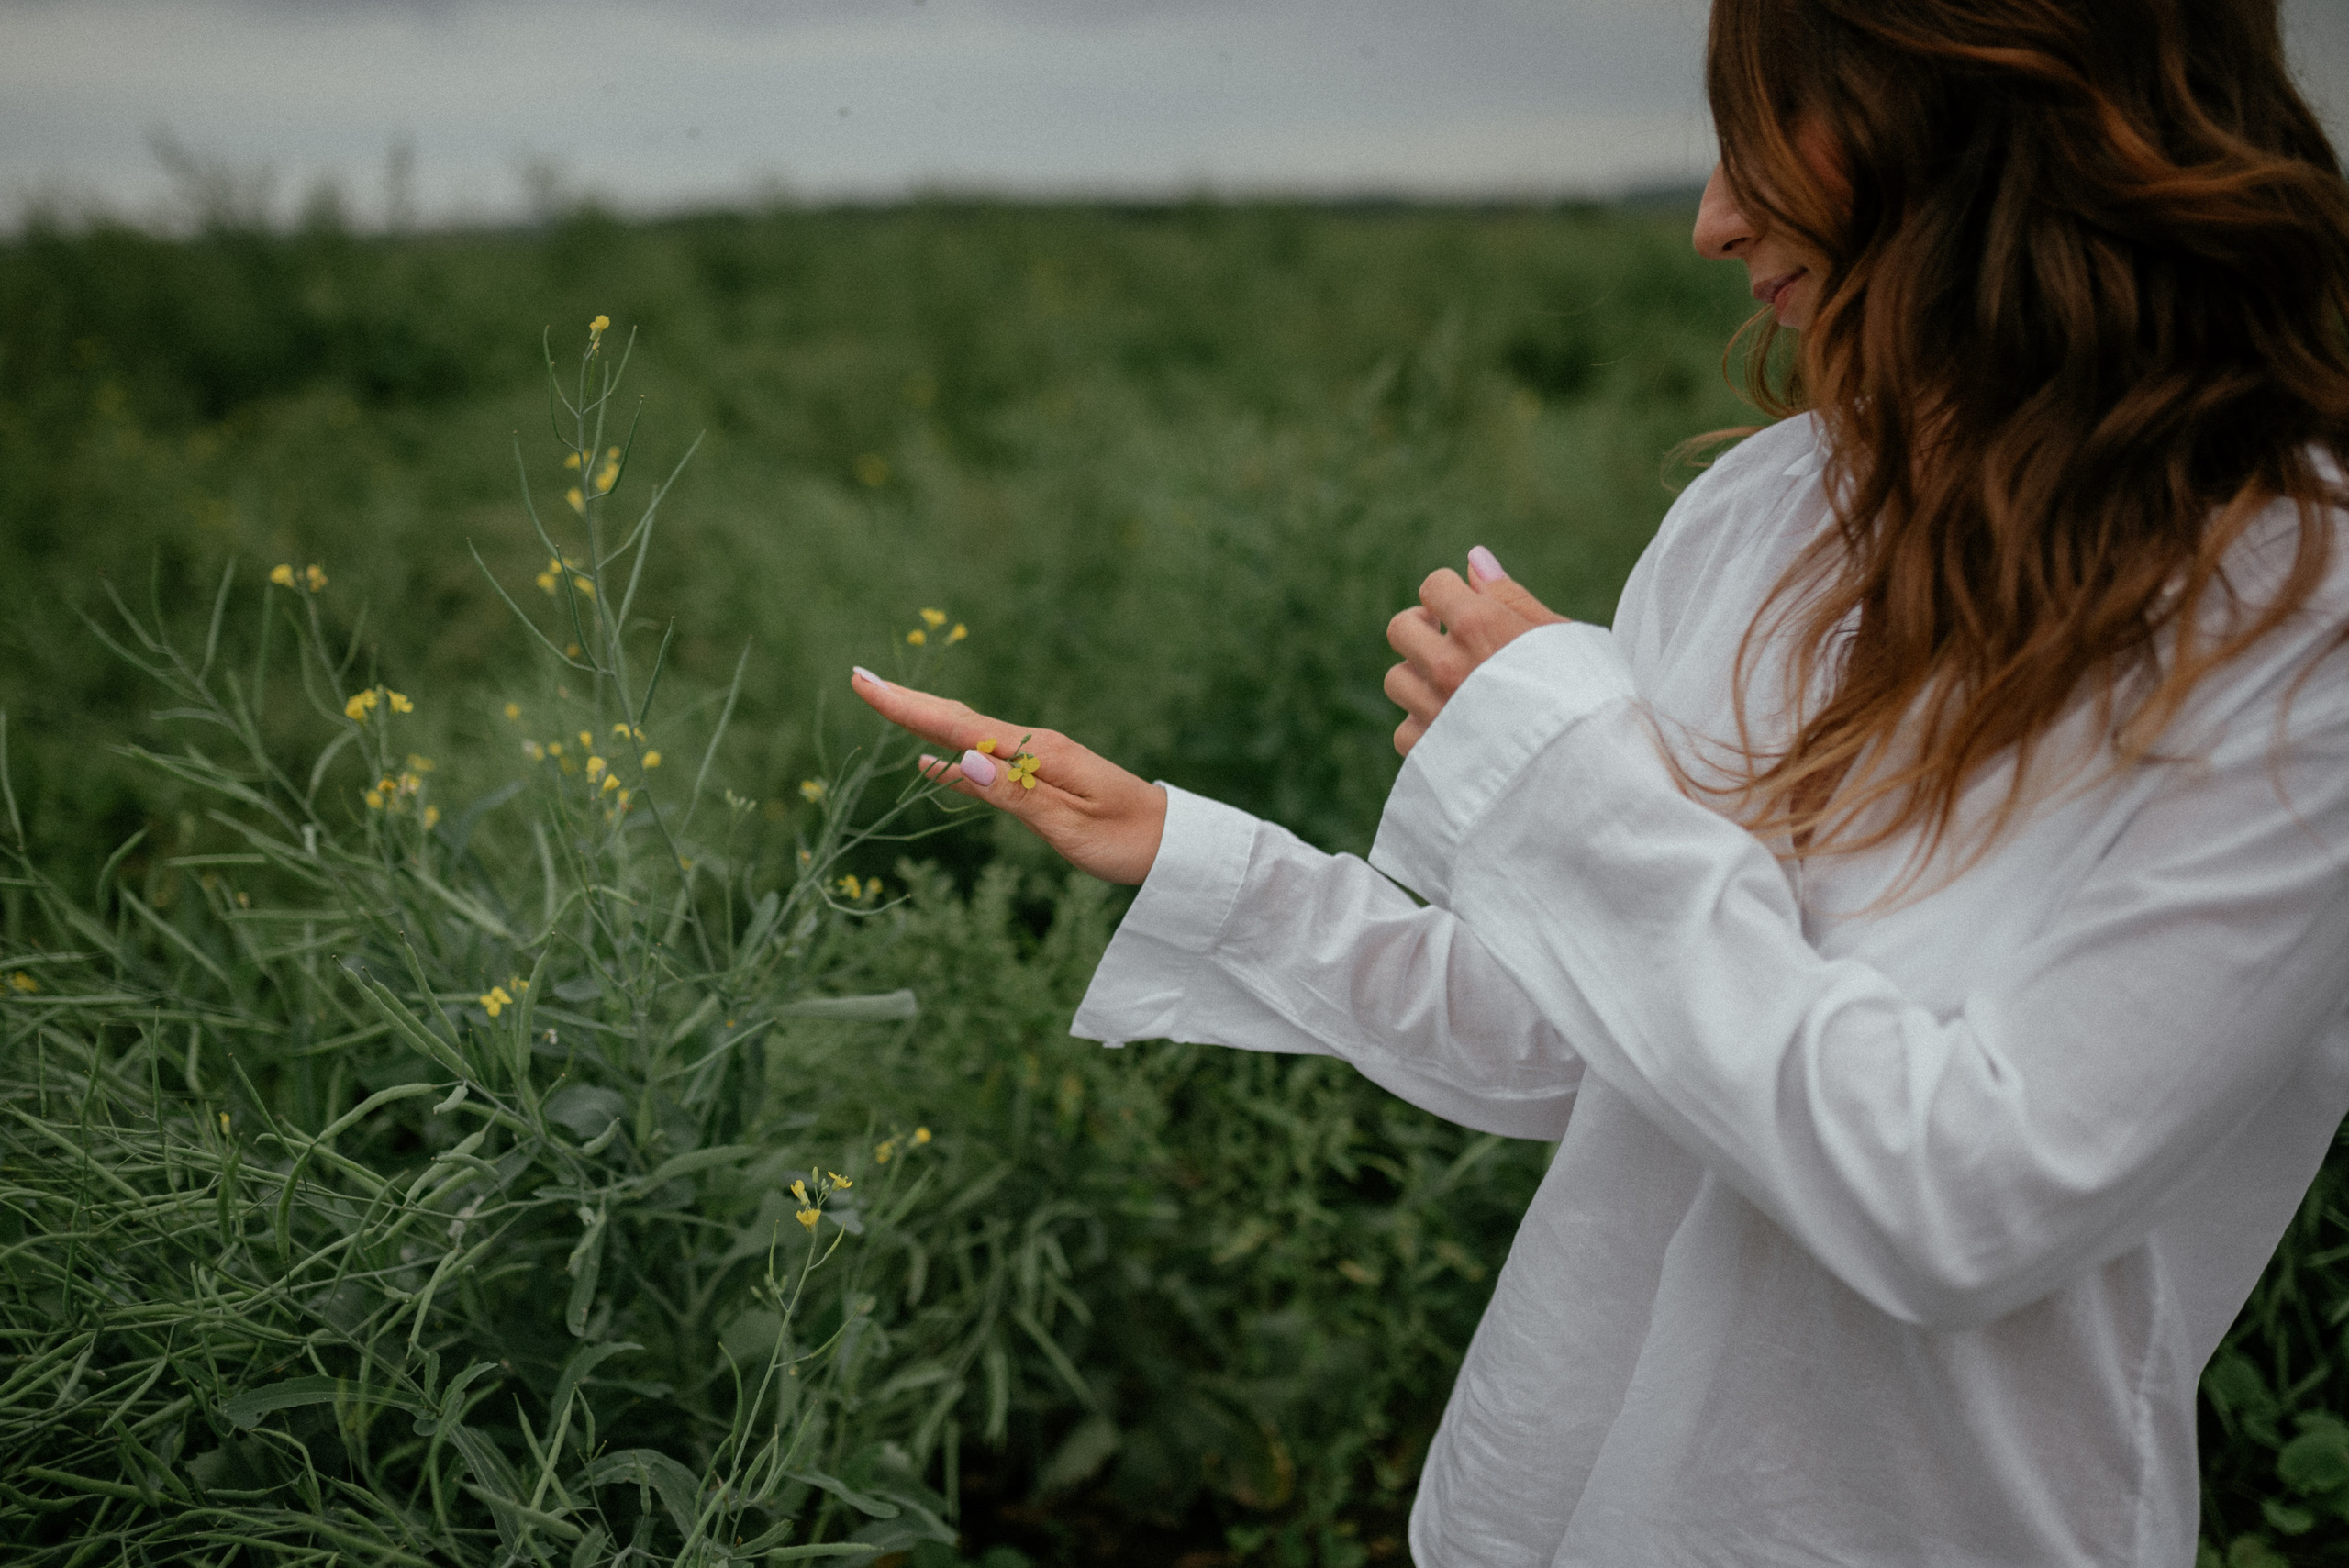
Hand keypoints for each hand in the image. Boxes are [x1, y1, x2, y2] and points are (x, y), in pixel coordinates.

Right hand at [849, 669, 1168, 885]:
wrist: (1174, 843)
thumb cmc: (1126, 840)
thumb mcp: (1068, 825)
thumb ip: (1013, 794)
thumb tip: (954, 761)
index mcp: (1038, 753)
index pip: (959, 728)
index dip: (909, 709)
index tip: (866, 684)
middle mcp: (1034, 747)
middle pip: (958, 722)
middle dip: (908, 703)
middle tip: (859, 679)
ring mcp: (1038, 759)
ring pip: (968, 737)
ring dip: (925, 721)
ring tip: (886, 704)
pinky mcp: (1043, 776)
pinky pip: (986, 760)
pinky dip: (952, 753)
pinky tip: (932, 760)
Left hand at [1384, 546, 1569, 755]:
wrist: (1591, 767)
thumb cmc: (1586, 695)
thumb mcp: (1558, 635)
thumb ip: (1509, 596)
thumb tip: (1474, 559)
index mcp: (1479, 626)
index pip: (1433, 586)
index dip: (1449, 593)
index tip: (1465, 608)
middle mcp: (1447, 666)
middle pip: (1401, 629)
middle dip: (1423, 629)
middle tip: (1451, 640)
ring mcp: (1435, 711)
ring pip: (1397, 679)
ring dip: (1420, 678)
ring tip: (1454, 687)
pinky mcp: (1431, 754)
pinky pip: (1405, 730)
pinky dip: (1424, 727)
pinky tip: (1455, 726)